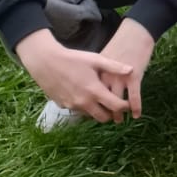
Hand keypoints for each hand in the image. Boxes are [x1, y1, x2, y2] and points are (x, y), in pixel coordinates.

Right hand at [14, 30, 136, 122]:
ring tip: (100, 99)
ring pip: (90, 115)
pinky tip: (84, 95)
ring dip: (97, 110)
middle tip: (115, 105)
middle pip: (103, 118)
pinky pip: (78, 111)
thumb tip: (131, 70)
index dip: (125, 107)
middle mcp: (83, 102)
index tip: (128, 104)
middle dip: (112, 113)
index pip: (115, 107)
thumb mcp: (95, 59)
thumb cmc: (72, 59)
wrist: (45, 62)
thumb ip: (114, 67)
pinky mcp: (62, 105)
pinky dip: (84, 107)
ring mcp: (72, 105)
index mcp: (94, 91)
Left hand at [97, 17, 157, 115]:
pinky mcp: (134, 77)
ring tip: (118, 120)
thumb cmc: (119, 45)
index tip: (90, 111)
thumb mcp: (101, 59)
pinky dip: (136, 107)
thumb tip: (88, 84)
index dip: (90, 103)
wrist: (134, 34)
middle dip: (103, 111)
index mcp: (97, 73)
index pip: (91, 93)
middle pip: (102, 100)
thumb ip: (96, 72)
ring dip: (118, 112)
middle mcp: (107, 77)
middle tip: (104, 119)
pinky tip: (136, 114)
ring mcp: (120, 78)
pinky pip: (134, 96)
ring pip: (117, 101)